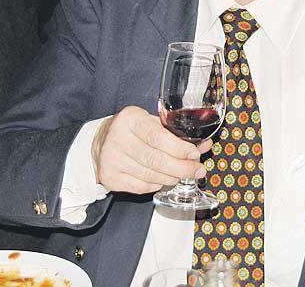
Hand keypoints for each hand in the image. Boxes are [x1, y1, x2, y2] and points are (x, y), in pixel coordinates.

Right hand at [90, 106, 211, 193]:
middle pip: (155, 160)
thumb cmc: (133, 130)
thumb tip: (204, 145)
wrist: (100, 141)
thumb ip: (176, 133)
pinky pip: (141, 186)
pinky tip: (163, 178)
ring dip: (172, 177)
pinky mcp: (109, 177)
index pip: (158, 137)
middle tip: (198, 170)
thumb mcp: (151, 122)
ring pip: (150, 175)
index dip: (180, 149)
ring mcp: (111, 159)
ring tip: (182, 174)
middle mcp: (117, 138)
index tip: (195, 154)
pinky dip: (157, 184)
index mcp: (130, 119)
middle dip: (182, 168)